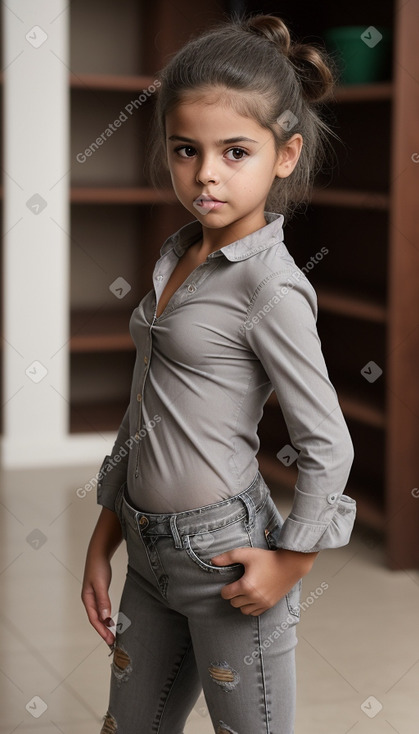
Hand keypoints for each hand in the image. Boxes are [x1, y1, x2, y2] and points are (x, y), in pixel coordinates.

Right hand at [81, 506, 122, 646]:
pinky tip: (112, 620)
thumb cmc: (98, 566)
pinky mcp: (99, 593)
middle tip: (113, 642)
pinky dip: (106, 616)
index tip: (109, 640)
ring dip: (105, 625)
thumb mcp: (100, 583)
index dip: (101, 631)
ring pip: (99, 615)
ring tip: (113, 635)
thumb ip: (103, 599)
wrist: (98, 553)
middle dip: (103, 632)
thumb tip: (105, 616)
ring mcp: (94, 597)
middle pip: (96, 620)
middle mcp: (89, 600)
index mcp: (87, 599)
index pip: (94, 619)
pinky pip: (102, 609)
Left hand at [210, 547, 316, 615]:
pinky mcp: (269, 605)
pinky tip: (253, 596)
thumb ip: (227, 557)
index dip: (225, 588)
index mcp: (246, 586)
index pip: (226, 594)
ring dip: (241, 602)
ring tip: (245, 591)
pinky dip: (251, 607)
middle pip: (233, 603)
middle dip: (233, 594)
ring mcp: (262, 603)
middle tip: (238, 585)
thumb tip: (212, 561)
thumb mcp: (246, 554)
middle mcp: (254, 597)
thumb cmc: (267, 559)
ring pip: (243, 610)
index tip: (230, 582)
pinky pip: (254, 613)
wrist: (289, 565)